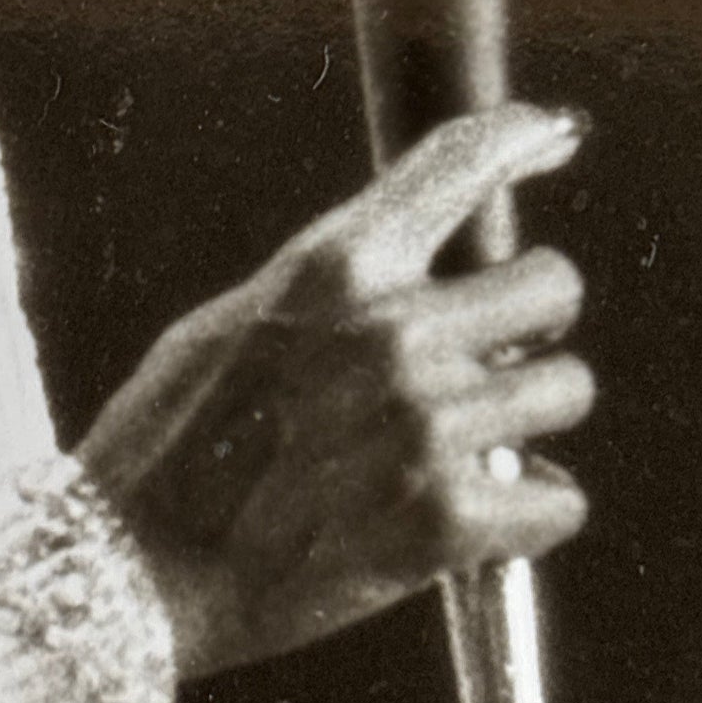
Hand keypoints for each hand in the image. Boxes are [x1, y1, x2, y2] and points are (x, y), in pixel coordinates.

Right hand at [77, 102, 592, 680]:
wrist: (136, 567)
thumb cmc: (173, 439)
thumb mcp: (238, 319)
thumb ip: (335, 290)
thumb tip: (415, 271)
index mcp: (333, 265)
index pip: (459, 163)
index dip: (520, 136)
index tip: (550, 135)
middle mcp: (392, 331)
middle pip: (553, 284)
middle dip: (533, 313)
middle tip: (495, 348)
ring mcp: (426, 427)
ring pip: (565, 390)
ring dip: (530, 416)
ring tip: (471, 440)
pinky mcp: (446, 524)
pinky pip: (558, 500)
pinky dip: (528, 509)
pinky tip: (478, 511)